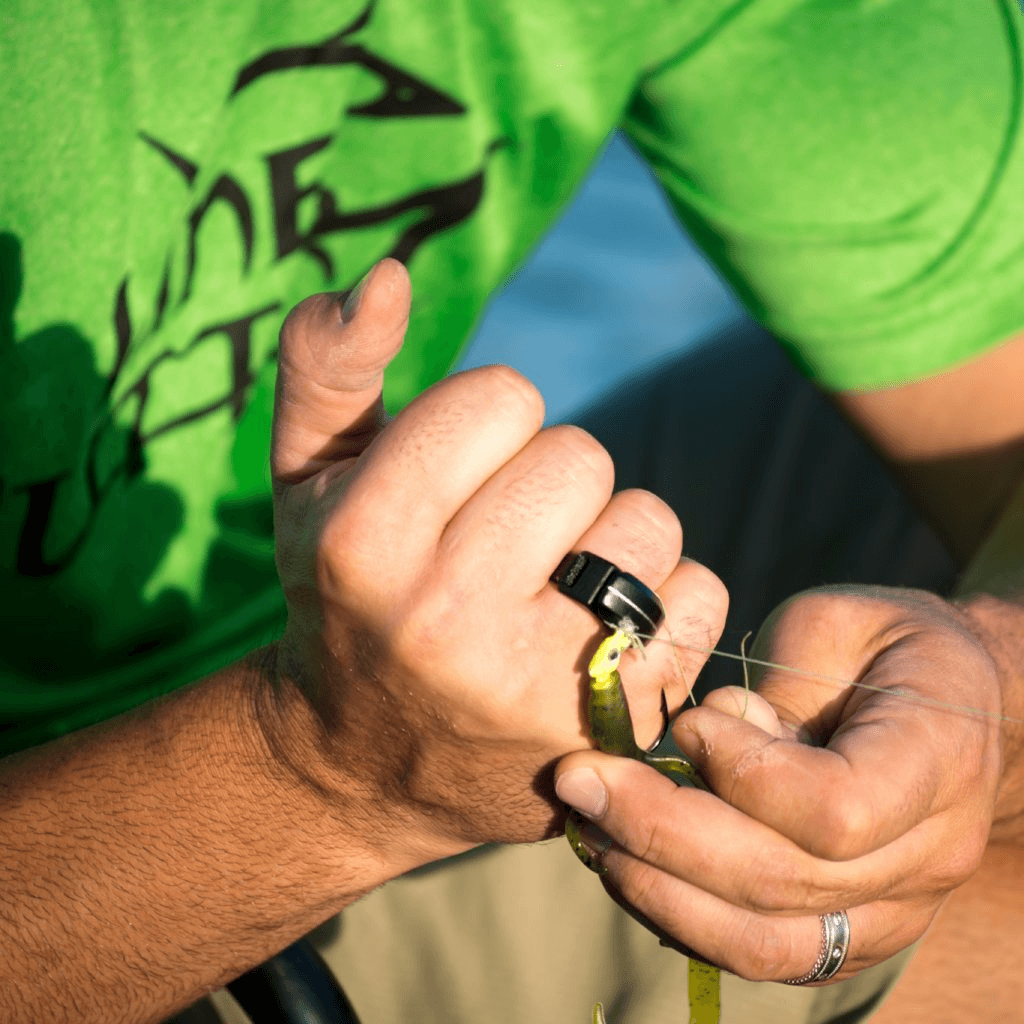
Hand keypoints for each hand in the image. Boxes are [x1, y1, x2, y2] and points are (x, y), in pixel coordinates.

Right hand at [261, 258, 728, 873]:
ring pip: (649, 522)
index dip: (487, 423)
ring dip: (614, 536)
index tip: (459, 477)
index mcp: (365, 543)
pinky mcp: (612, 729)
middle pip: (582, 457)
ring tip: (556, 583)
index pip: (502, 396)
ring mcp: (535, 684)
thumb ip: (329, 366)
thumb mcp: (306, 480)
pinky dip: (668, 600)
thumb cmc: (344, 594)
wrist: (363, 762)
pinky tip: (604, 634)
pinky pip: (701, 595)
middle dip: (550, 481)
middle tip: (506, 538)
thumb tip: (391, 273)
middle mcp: (445, 621)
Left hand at [553, 584, 1002, 980]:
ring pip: (764, 941)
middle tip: (578, 780)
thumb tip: (696, 740)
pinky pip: (760, 953)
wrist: (955, 705)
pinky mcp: (850, 932)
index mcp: (937, 757)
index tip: (688, 722)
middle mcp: (929, 853)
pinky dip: (682, 916)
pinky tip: (626, 864)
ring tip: (590, 827)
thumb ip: (775, 683)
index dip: (743, 773)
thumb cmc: (885, 645)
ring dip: (658, 887)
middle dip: (659, 831)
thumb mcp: (836, 623)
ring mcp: (895, 909)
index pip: (836, 809)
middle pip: (781, 881)